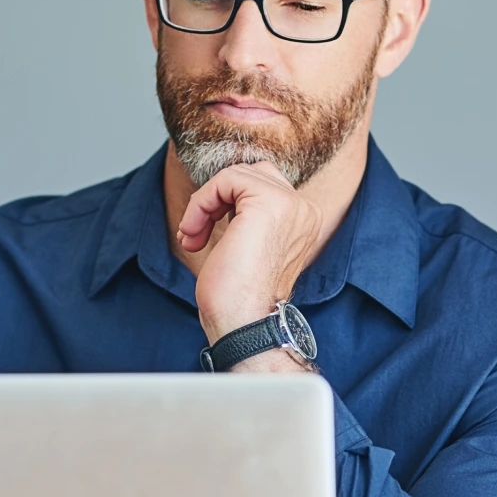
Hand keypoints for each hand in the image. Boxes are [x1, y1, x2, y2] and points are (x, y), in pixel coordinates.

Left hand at [176, 161, 321, 347]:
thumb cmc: (239, 295)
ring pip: (236, 174)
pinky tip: (194, 233)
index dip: (225, 202)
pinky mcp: (269, 203)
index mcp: (303, 219)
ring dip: (204, 203)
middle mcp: (304, 209)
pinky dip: (201, 203)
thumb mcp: (247, 245)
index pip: (262, 184)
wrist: (243, 323)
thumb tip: (220, 190)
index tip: (203, 234)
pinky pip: (226, 179)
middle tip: (196, 232)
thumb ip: (246, 215)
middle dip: (216, 198)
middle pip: (251, 173)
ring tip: (193, 235)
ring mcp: (291, 204)